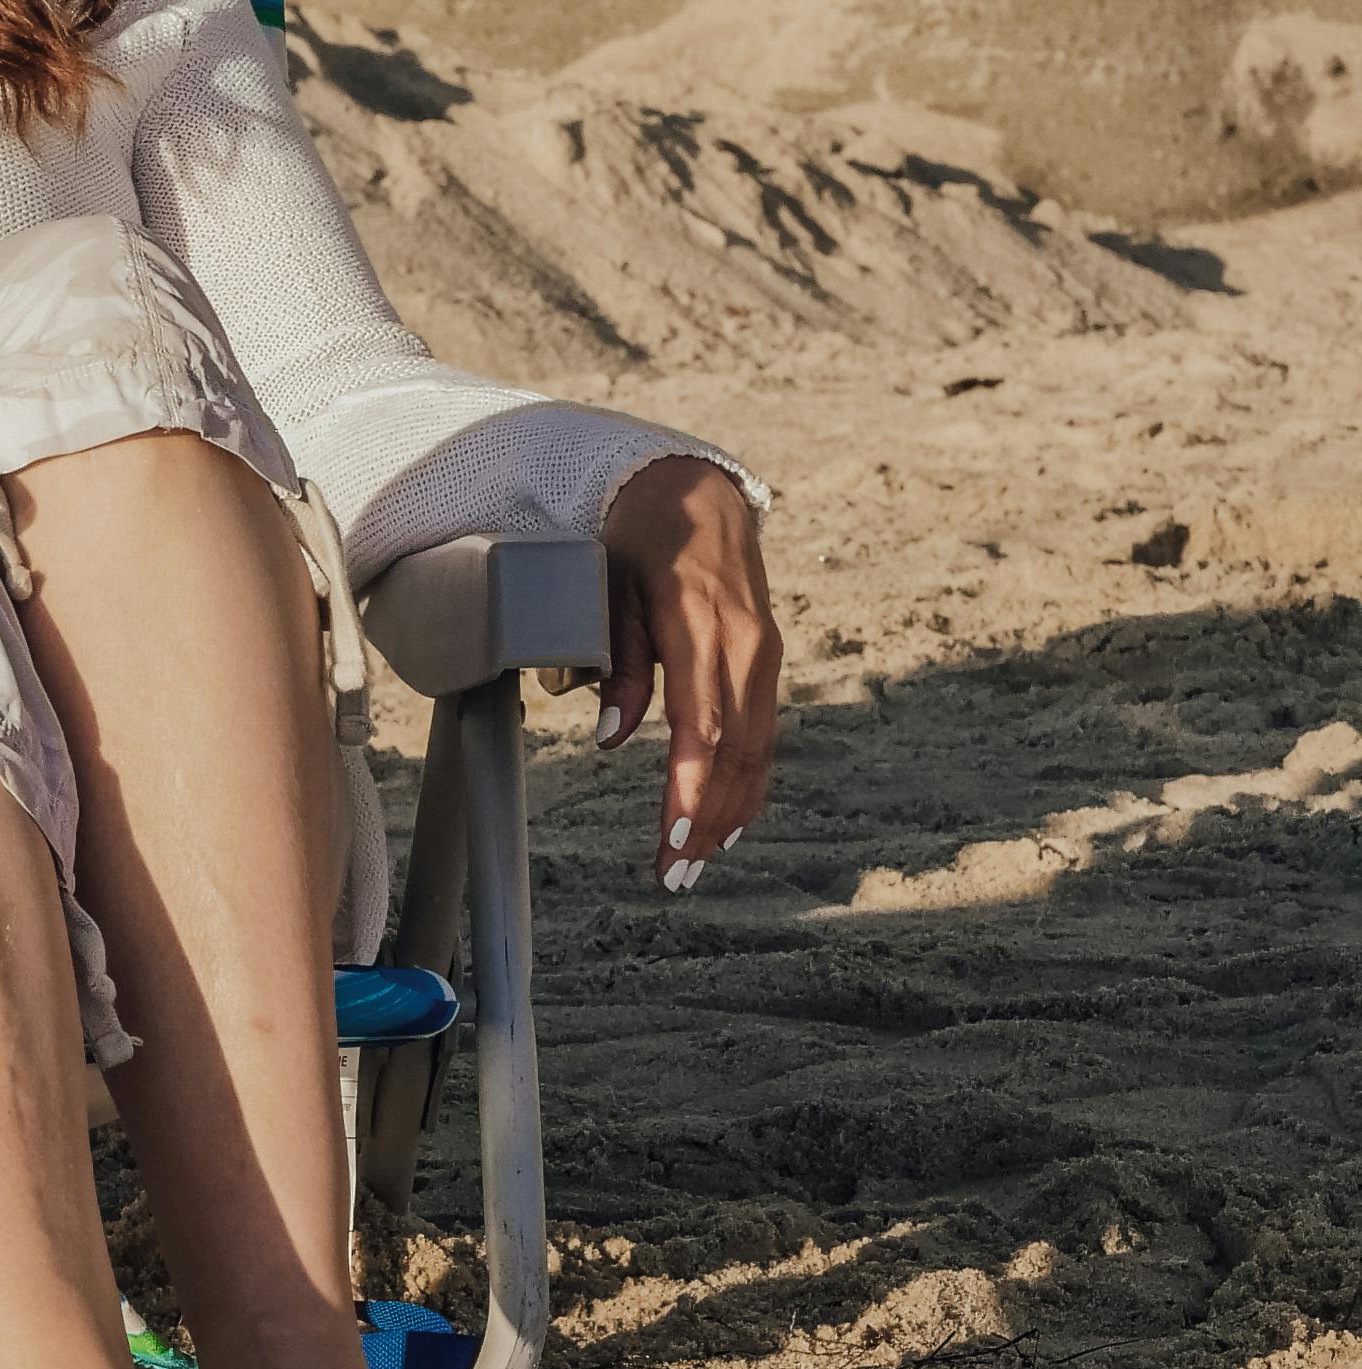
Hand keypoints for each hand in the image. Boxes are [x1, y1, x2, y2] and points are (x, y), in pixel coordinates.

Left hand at [569, 455, 780, 890]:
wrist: (694, 493)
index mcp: (700, 627)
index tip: (677, 833)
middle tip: (675, 875)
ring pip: (756, 749)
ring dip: (731, 810)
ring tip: (695, 862)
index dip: (693, 785)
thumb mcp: (602, 587)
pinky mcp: (765, 660)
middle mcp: (746, 646)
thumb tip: (611, 737)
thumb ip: (614, 660)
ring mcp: (763, 654)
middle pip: (736, 750)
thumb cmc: (630, 540)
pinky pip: (761, 731)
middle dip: (708, 818)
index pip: (705, 725)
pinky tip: (728, 819)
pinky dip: (746, 780)